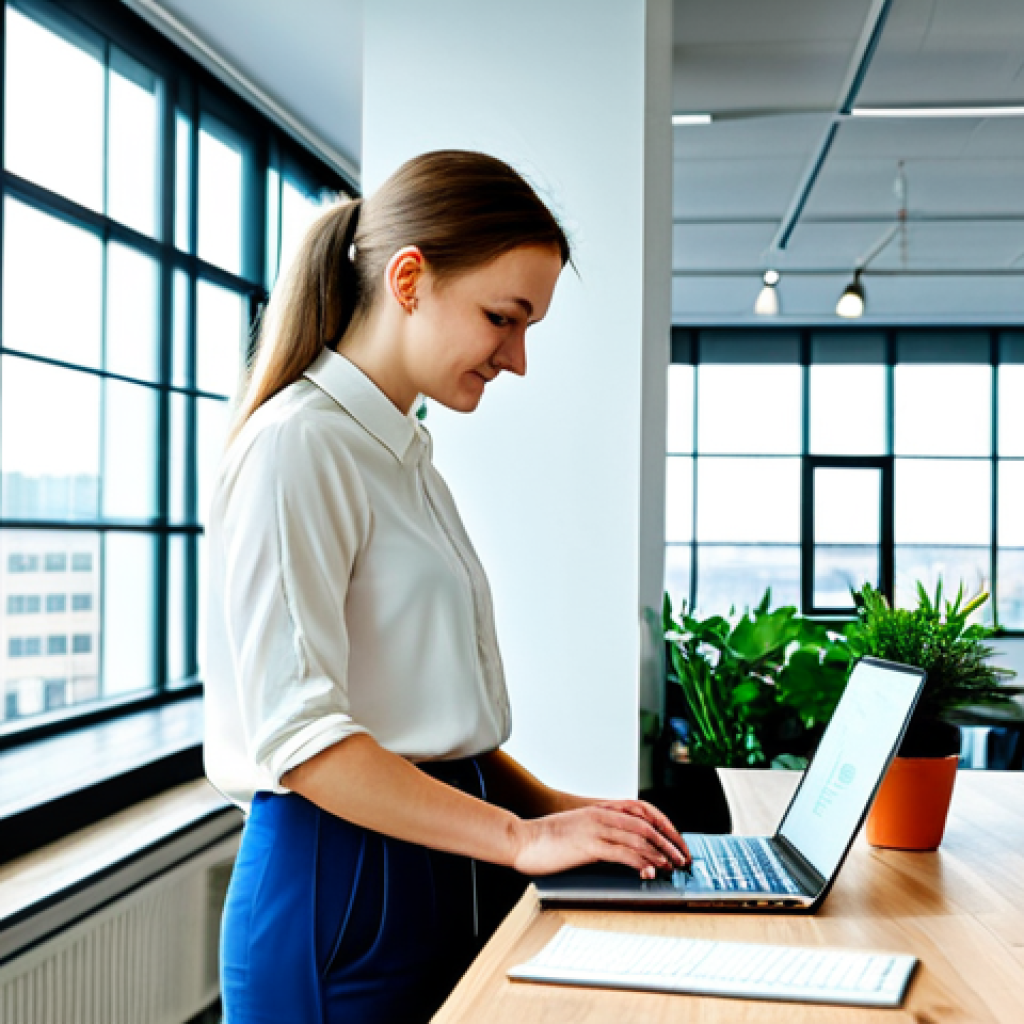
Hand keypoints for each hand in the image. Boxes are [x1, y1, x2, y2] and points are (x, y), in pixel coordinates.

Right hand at [511, 799, 690, 878]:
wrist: (523, 839)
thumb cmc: (548, 837)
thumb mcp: (579, 828)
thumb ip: (600, 831)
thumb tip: (620, 845)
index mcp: (601, 809)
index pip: (643, 811)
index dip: (664, 825)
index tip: (677, 841)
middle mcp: (602, 815)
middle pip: (647, 825)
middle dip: (669, 842)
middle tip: (683, 857)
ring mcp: (596, 829)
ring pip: (638, 838)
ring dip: (660, 853)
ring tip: (673, 866)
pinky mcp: (589, 846)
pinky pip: (622, 853)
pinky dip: (641, 862)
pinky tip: (650, 871)